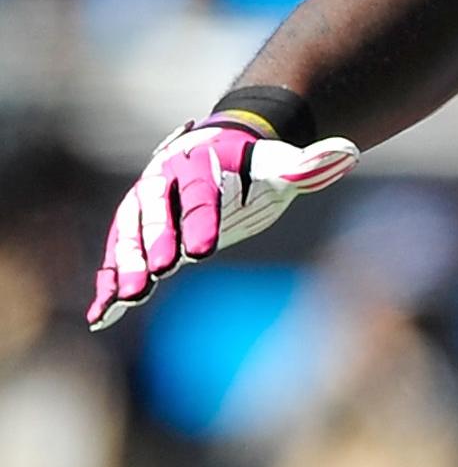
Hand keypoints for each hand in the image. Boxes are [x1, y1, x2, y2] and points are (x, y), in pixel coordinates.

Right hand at [88, 118, 361, 330]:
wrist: (220, 151)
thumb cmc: (254, 165)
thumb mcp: (279, 164)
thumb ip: (308, 164)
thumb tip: (347, 153)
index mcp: (198, 161)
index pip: (199, 193)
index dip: (200, 220)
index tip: (203, 251)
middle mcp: (162, 181)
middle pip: (154, 214)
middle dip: (155, 244)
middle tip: (159, 274)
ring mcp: (143, 208)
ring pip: (129, 236)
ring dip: (126, 266)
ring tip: (128, 298)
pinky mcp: (135, 234)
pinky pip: (116, 260)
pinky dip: (107, 285)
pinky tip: (100, 316)